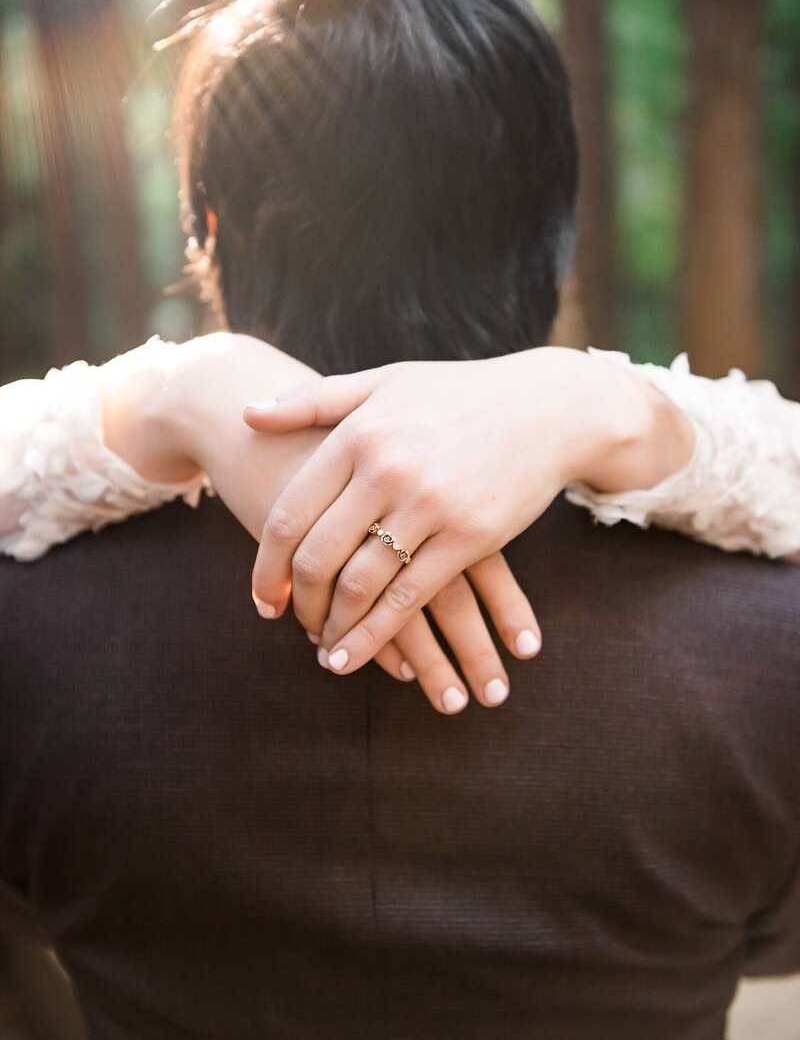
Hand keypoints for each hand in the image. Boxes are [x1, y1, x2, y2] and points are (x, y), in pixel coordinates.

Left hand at [245, 348, 694, 682]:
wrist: (548, 408)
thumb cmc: (459, 394)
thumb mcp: (384, 384)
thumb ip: (313, 402)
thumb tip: (247, 414)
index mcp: (358, 435)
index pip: (290, 514)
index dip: (266, 566)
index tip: (261, 597)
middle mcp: (387, 470)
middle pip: (318, 556)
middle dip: (296, 602)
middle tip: (289, 624)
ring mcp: (430, 506)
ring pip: (360, 585)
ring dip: (334, 627)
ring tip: (323, 650)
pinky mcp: (471, 538)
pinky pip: (410, 598)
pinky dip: (377, 635)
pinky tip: (358, 656)